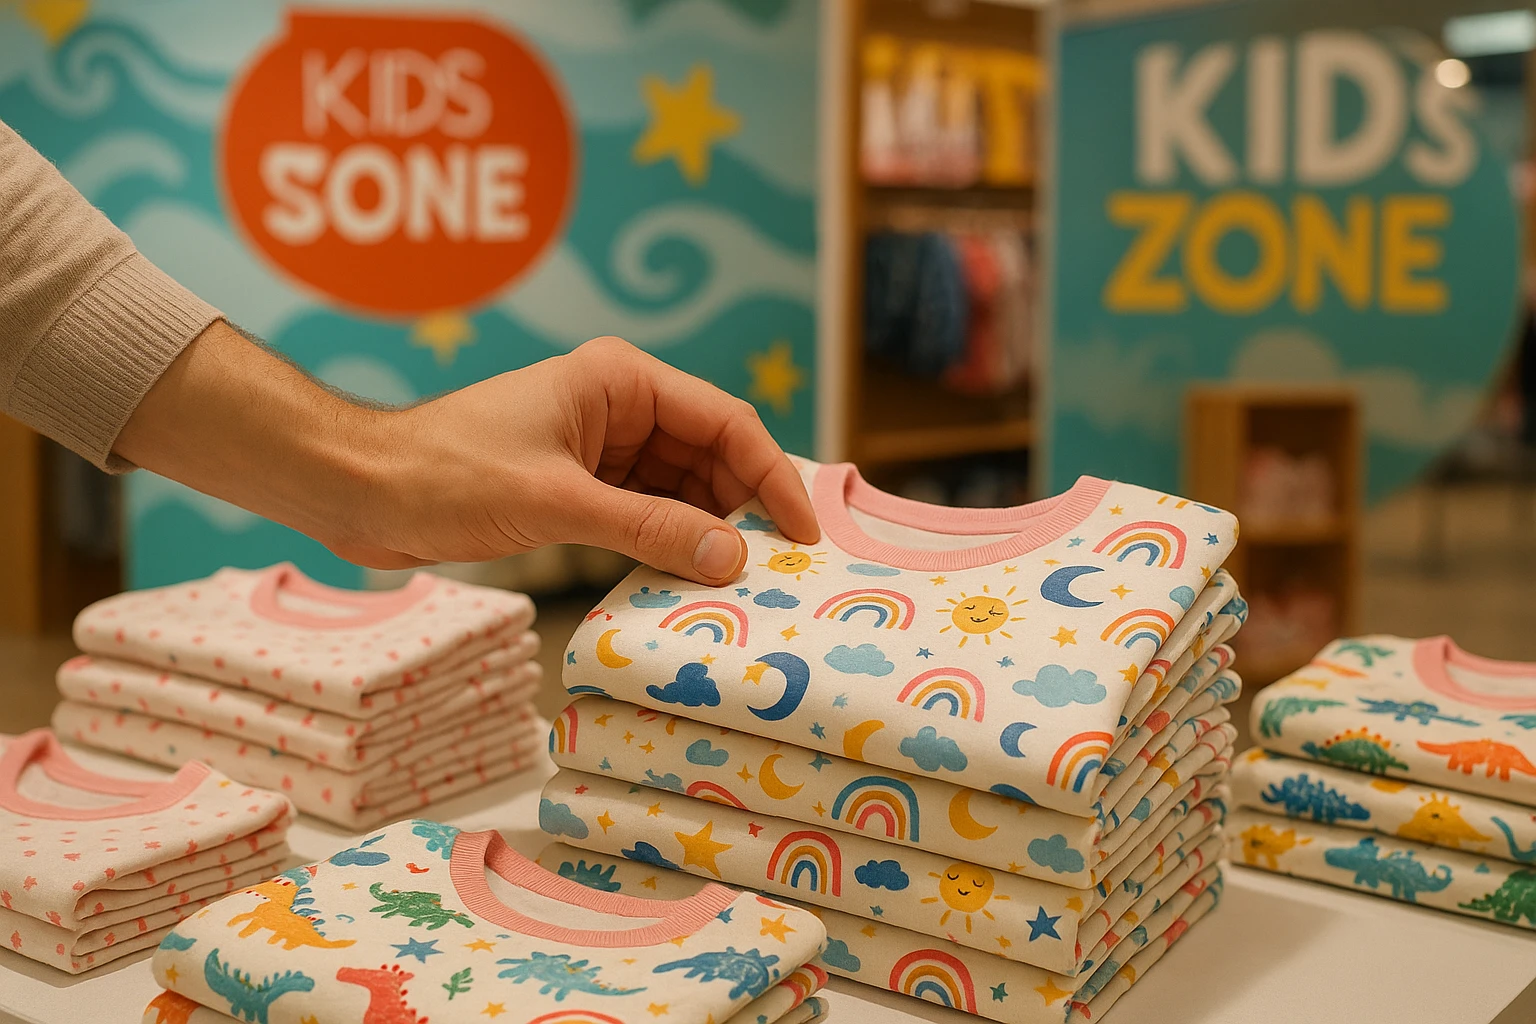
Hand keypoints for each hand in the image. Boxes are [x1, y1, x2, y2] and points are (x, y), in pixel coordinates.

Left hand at [117, 326, 819, 585]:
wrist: (363, 489)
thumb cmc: (447, 474)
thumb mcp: (558, 502)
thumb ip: (650, 528)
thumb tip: (732, 559)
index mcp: (621, 380)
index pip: (726, 422)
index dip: (773, 476)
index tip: (804, 533)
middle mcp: (620, 406)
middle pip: (713, 457)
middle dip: (744, 510)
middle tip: (777, 572)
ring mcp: (601, 447)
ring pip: (683, 490)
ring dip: (707, 532)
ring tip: (738, 586)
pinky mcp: (579, 484)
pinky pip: (646, 513)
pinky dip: (668, 544)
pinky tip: (685, 581)